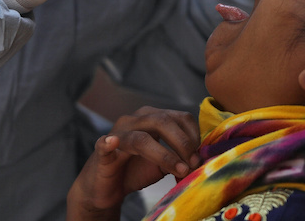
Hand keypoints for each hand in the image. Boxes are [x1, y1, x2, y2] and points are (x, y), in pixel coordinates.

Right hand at [67, 107, 200, 220]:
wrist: (107, 187)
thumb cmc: (136, 169)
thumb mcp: (164, 162)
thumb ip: (180, 158)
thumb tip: (202, 162)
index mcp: (152, 118)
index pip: (178, 116)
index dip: (193, 135)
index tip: (201, 156)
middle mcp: (135, 121)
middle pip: (162, 121)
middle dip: (183, 143)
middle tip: (194, 164)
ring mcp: (117, 134)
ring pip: (141, 138)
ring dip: (164, 154)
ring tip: (179, 170)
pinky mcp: (101, 152)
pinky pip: (104, 144)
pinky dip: (108, 144)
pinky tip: (112, 142)